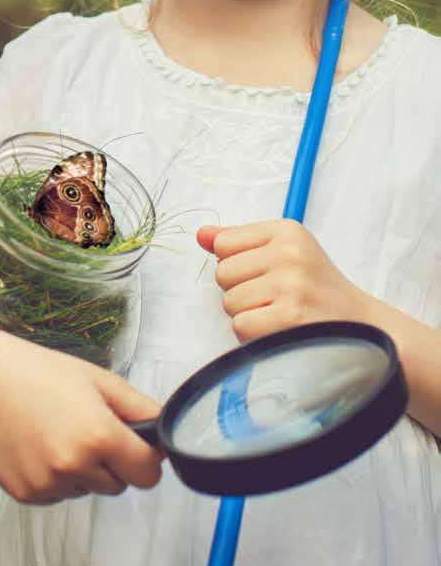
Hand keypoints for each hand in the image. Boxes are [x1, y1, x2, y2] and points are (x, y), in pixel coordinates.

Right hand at [0, 328, 166, 505]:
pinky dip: (53, 477)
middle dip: (110, 463)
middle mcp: (76, 465)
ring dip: (80, 470)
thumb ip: (140, 408)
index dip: (144, 458)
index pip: (149, 474)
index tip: (133, 445)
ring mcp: (49, 483)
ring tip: (54, 432)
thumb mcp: (98, 380)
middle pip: (119, 485)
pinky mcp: (28, 495)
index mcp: (100, 435)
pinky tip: (36, 445)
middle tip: (83, 426)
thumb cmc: (41, 373)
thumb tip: (167, 432)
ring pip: (87, 490)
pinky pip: (58, 495)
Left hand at [196, 219, 372, 342]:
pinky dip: (254, 336)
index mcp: (287, 230)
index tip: (267, 274)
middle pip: (222, 273)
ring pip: (229, 303)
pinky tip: (280, 331)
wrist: (364, 328)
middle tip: (276, 299)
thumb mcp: (284, 253)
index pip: (223, 243)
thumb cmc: (317, 290)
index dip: (239, 265)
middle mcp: (290, 253)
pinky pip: (240, 326)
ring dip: (249, 316)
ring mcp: (291, 286)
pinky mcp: (289, 318)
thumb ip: (239, 242)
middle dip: (242, 291)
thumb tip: (201, 234)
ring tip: (280, 315)